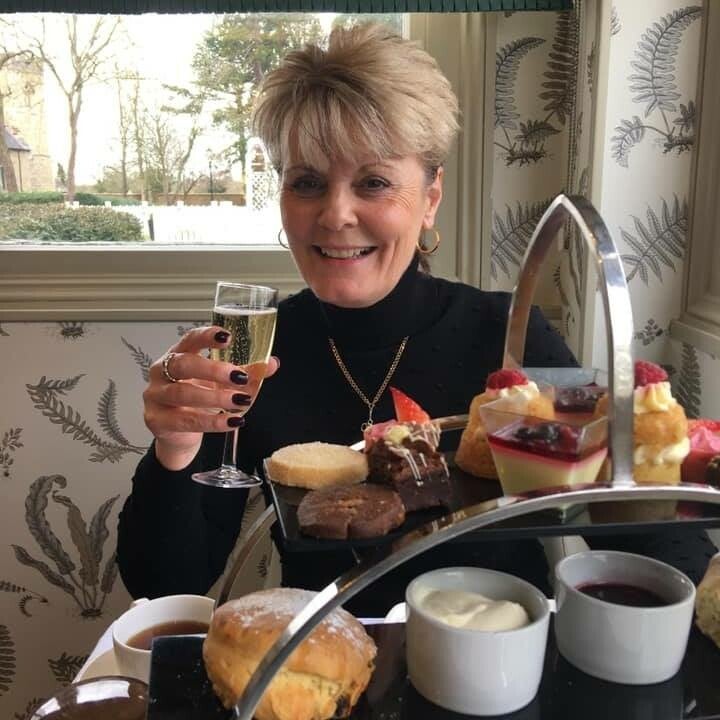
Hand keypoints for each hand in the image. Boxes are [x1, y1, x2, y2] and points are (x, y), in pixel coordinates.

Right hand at [143, 327, 278, 470]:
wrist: (178, 435)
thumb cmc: (198, 401)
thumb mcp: (223, 385)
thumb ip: (247, 373)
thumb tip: (271, 363)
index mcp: (179, 354)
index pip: (190, 339)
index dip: (207, 336)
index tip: (227, 337)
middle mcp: (163, 371)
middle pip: (184, 364)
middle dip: (213, 370)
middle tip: (240, 376)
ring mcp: (156, 396)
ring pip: (182, 393)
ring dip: (215, 398)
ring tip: (240, 400)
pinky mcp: (157, 420)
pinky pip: (185, 420)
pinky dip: (212, 422)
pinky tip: (231, 422)